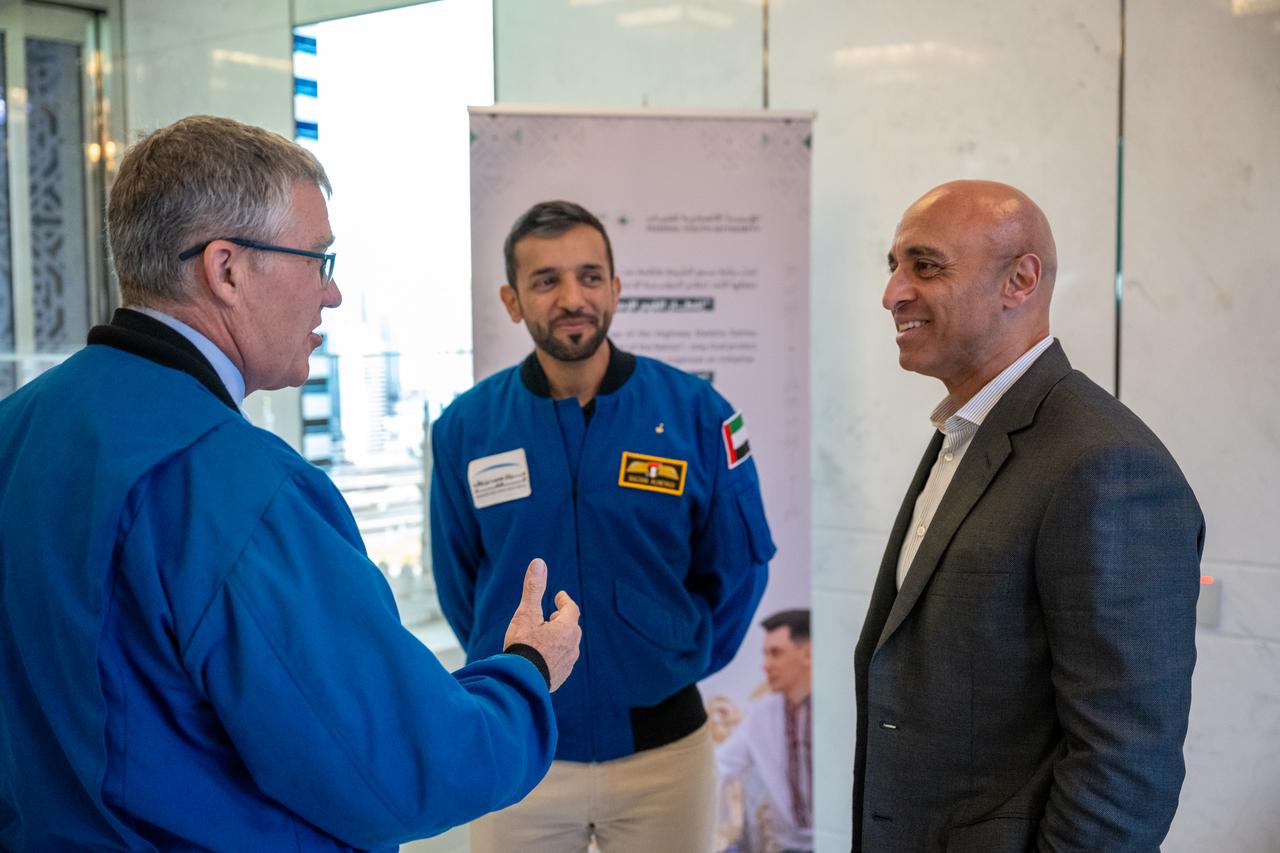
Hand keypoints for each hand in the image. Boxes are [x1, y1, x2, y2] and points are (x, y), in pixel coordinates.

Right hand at [503, 558, 580, 691]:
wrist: (519, 684)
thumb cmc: (522, 647)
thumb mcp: (526, 614)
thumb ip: (533, 589)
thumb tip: (539, 562)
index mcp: (566, 629)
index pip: (570, 609)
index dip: (564, 601)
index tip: (560, 596)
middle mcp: (572, 646)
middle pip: (571, 627)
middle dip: (562, 619)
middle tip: (552, 616)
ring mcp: (567, 664)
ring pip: (567, 645)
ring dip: (559, 638)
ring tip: (546, 637)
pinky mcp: (560, 678)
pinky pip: (561, 661)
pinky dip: (554, 654)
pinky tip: (543, 657)